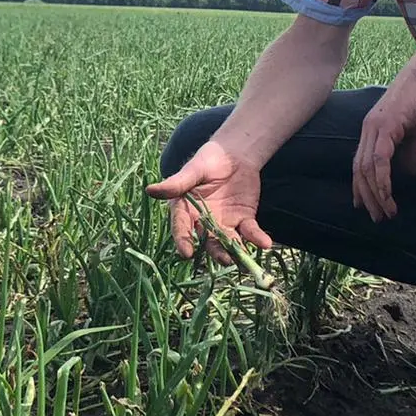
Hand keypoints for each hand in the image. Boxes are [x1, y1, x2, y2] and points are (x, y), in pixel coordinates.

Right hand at [145, 140, 272, 263]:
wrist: (234, 155)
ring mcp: (225, 223)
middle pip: (208, 240)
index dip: (183, 240)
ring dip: (236, 251)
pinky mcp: (244, 220)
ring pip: (229, 241)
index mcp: (187, 210)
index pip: (182, 228)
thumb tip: (150, 190)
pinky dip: (257, 238)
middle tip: (224, 260)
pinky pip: (250, 232)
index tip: (186, 253)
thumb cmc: (208, 160)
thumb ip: (176, 184)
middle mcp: (204, 222)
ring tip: (243, 259)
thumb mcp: (193, 170)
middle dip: (216, 252)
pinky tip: (265, 243)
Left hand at [353, 66, 415, 221]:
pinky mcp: (386, 126)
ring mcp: (374, 127)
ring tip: (387, 213)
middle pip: (360, 170)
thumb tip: (408, 175)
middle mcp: (368, 130)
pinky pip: (379, 159)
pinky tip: (387, 195)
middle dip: (367, 197)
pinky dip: (382, 180)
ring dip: (376, 194)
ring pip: (368, 168)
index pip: (360, 163)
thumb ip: (410, 153)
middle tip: (377, 217)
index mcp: (373, 130)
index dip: (361, 186)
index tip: (365, 206)